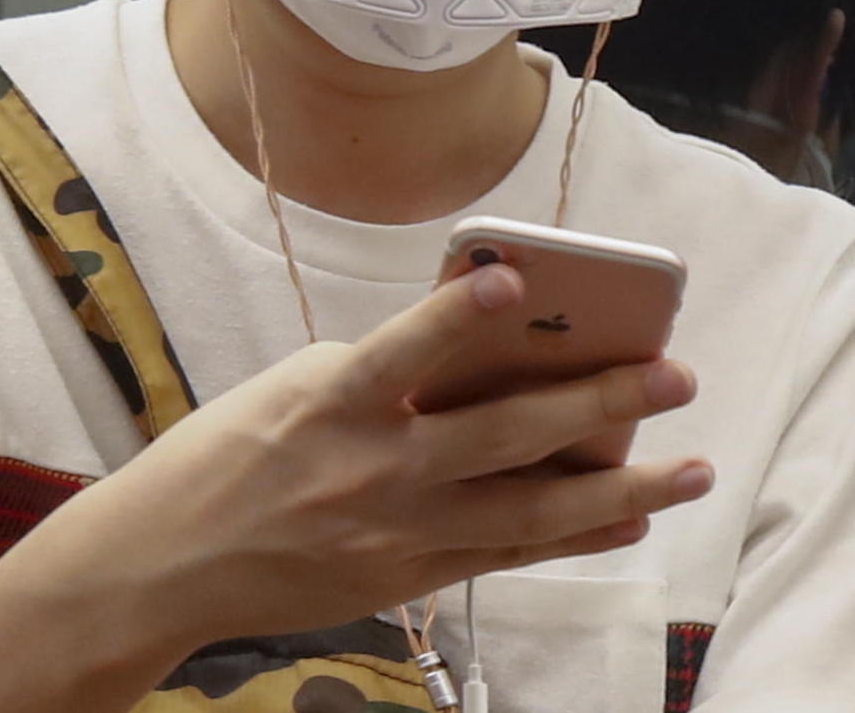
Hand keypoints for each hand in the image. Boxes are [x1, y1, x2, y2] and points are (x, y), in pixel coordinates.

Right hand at [0, 265, 715, 664]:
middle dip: (600, 404)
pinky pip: (507, 553)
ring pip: (530, 510)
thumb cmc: (230, 455)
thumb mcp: (292, 391)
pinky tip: (628, 516)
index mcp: (331, 403)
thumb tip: (495, 356)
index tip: (515, 277)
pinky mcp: (405, 576)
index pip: (402, 349)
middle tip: (676, 376)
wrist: (162, 566)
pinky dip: (572, 534)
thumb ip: (388, 375)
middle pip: (503, 434)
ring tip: (691, 469)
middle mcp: (372, 470)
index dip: (458, 314)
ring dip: (621, 488)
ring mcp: (397, 531)